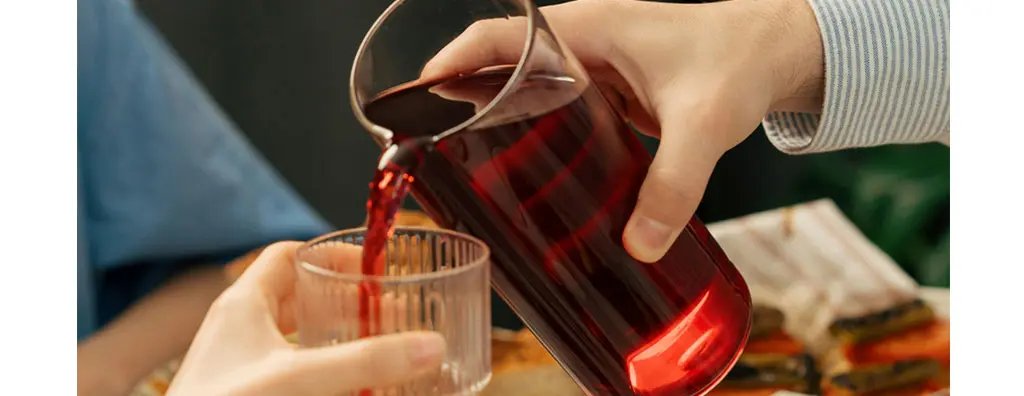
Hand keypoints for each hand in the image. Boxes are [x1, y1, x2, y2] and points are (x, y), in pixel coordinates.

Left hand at [167, 242, 445, 395]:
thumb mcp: (302, 379)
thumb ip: (367, 362)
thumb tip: (429, 345)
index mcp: (243, 304)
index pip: (289, 254)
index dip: (333, 254)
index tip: (373, 270)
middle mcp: (237, 328)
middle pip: (295, 294)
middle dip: (341, 299)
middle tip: (382, 310)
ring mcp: (236, 362)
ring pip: (290, 333)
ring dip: (329, 335)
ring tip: (371, 345)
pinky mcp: (241, 389)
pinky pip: (284, 366)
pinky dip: (316, 367)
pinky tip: (342, 384)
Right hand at [421, 0, 823, 261]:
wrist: (778, 53)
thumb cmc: (740, 59)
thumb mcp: (704, 123)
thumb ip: (674, 183)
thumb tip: (639, 245)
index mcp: (585, 28)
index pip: (493, 36)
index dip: (448, 62)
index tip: (415, 99)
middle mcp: (581, 44)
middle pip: (499, 69)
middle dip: (464, 106)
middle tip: (440, 155)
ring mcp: (594, 70)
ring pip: (527, 92)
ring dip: (500, 125)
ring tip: (474, 173)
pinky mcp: (611, 95)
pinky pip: (559, 112)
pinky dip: (539, 138)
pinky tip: (534, 177)